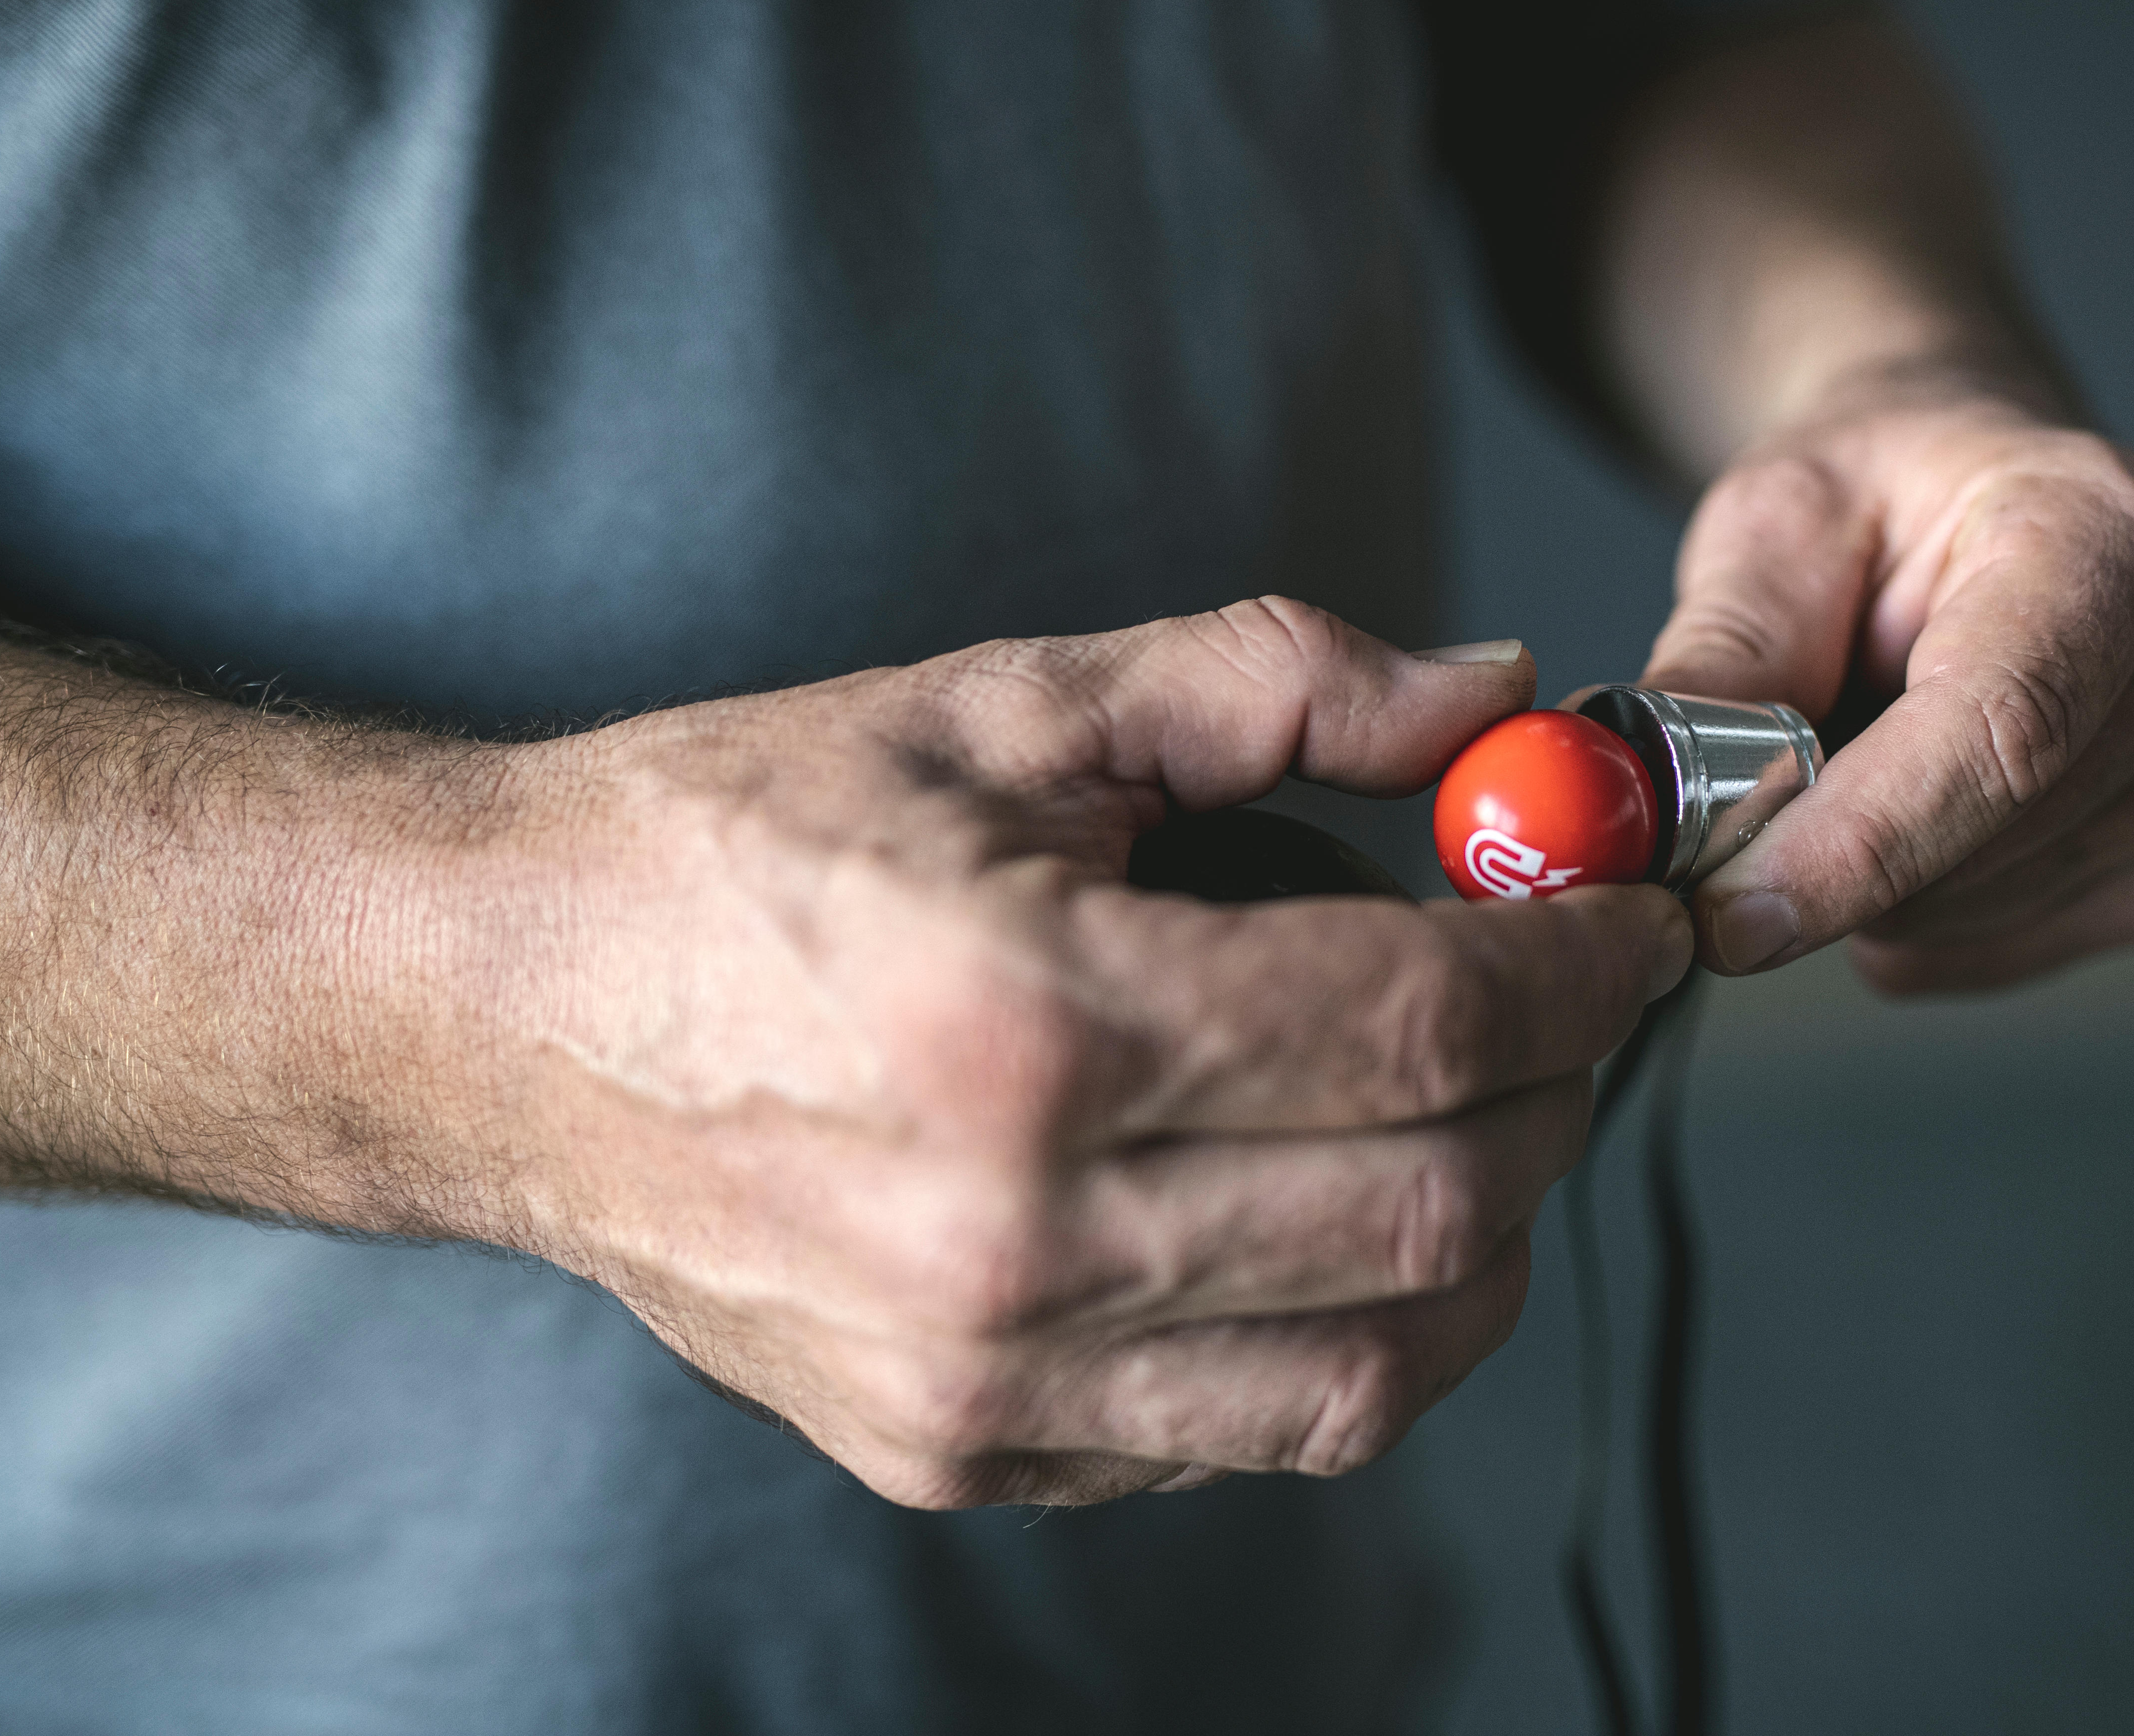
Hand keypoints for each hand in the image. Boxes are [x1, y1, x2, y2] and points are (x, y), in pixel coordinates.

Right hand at [381, 600, 1688, 1507]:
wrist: (505, 1011)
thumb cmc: (737, 841)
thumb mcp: (1002, 705)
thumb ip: (1273, 682)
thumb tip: (1490, 700)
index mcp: (1041, 1023)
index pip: (1429, 1023)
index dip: (1580, 965)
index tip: (1628, 916)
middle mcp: (1022, 1238)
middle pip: (1441, 1207)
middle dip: (1565, 1094)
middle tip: (1572, 1004)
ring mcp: (988, 1379)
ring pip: (1378, 1370)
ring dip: (1490, 1238)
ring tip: (1482, 1119)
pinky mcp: (960, 1450)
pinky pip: (1248, 1436)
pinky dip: (1349, 1335)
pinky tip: (1330, 1217)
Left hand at [1641, 383, 2133, 990]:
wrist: (1966, 500)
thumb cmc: (1881, 498)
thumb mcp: (1772, 524)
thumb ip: (1720, 661)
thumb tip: (1652, 802)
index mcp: (2115, 536)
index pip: (2000, 731)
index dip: (1859, 843)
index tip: (1730, 914)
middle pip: (1988, 837)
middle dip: (1824, 861)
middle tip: (1721, 817)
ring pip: (1978, 912)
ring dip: (1863, 881)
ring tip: (1846, 760)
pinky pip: (1997, 951)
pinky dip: (1907, 915)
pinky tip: (1896, 817)